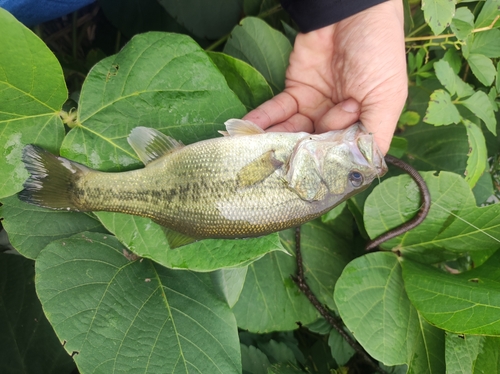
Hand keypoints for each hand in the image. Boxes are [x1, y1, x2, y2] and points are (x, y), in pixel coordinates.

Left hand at [243, 0, 406, 153]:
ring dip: (275, 143)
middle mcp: (338, 121)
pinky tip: (248, 132)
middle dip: (297, 156)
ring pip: (292, 133)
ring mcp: (315, 107)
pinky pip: (276, 111)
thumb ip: (375, 133)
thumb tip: (364, 169)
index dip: (329, 163)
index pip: (343, 155)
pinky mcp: (295, 92)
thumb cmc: (377, 53)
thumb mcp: (387, 97)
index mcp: (362, 125)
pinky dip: (262, 121)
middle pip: (314, 148)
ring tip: (258, 155)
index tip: (312, 169)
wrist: (349, 11)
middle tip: (278, 167)